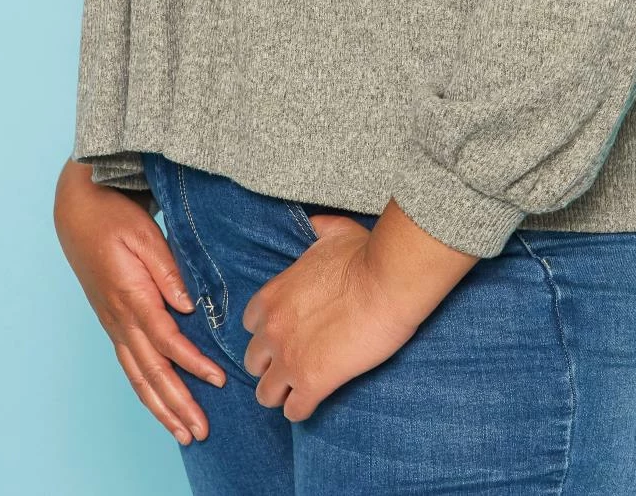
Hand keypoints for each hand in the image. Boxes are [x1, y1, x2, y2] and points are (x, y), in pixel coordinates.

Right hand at [53, 160, 228, 445]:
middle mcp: (119, 318)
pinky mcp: (112, 322)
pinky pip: (129, 365)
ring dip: (160, 406)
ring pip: (137, 375)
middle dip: (177, 403)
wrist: (77, 210)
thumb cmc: (114, 216)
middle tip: (200, 430)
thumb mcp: (144, 234)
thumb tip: (188, 306)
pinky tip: (158, 404)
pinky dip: (144, 390)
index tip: (218, 379)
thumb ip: (167, 271)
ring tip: (183, 432)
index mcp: (130, 296)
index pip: (166, 340)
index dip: (193, 363)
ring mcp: (112, 323)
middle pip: (151, 371)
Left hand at [240, 212, 423, 422]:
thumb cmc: (363, 256)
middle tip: (293, 362)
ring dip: (282, 392)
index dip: (268, 331)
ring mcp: (289, 360)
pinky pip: (294, 411)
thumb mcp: (334, 232)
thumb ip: (317, 230)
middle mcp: (272, 331)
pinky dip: (302, 408)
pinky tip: (315, 400)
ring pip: (265, 393)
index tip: (286, 333)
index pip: (249, 325)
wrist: (386, 283)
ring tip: (299, 388)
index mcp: (271, 297)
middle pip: (253, 362)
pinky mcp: (312, 383)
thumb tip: (315, 224)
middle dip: (271, 364)